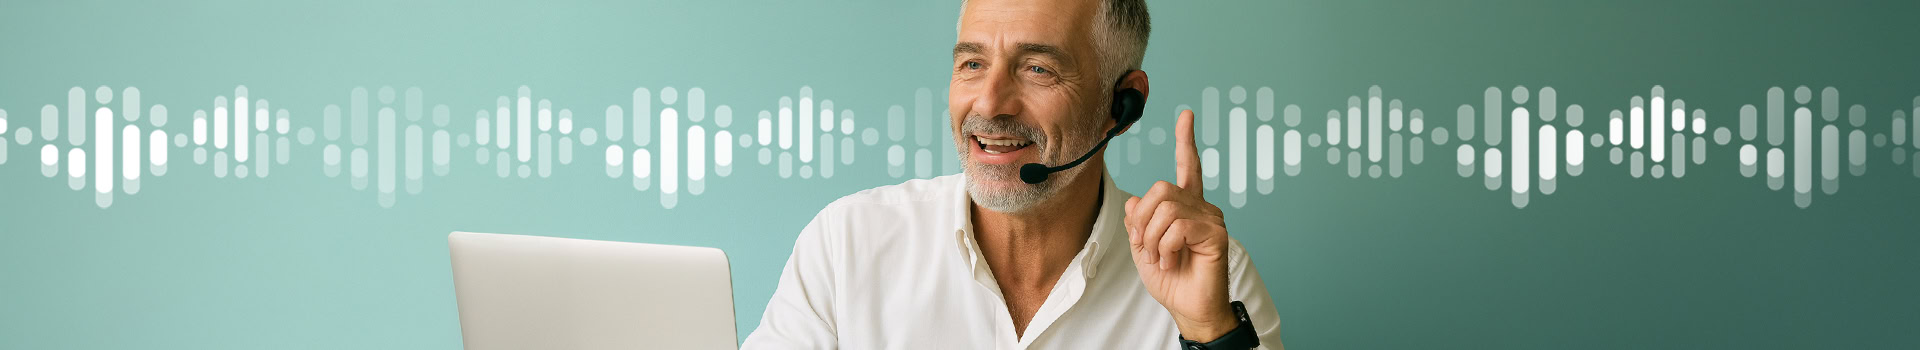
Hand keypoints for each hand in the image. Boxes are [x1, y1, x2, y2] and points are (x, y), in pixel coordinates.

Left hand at [1124, 109, 1238, 340]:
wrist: (1188, 307)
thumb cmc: (1171, 279)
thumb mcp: (1142, 246)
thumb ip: (1138, 220)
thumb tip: (1136, 200)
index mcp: (1186, 206)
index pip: (1189, 167)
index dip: (1186, 141)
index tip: (1186, 115)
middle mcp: (1202, 207)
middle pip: (1161, 188)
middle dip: (1142, 220)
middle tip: (1144, 246)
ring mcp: (1211, 219)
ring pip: (1166, 208)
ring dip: (1151, 238)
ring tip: (1159, 257)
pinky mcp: (1215, 234)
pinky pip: (1178, 226)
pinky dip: (1165, 247)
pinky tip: (1171, 261)